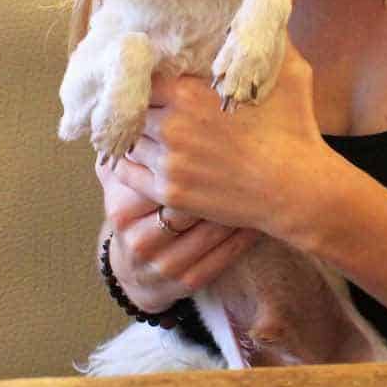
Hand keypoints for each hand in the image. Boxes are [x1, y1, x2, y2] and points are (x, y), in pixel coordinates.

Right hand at [96, 153, 258, 309]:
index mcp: (123, 209)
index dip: (192, 156)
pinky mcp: (188, 281)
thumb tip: (138, 105)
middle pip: (189, 206)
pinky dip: (244, 235)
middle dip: (219, 182)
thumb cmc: (137, 212)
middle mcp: (140, 240)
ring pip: (211, 232)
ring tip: (263, 183)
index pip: (162, 179)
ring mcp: (164, 264)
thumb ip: (128, 148)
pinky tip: (260, 216)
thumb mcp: (122, 182)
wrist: (135, 270)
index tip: (220, 137)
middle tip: (248, 158)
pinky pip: (224, 256)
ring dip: (239, 208)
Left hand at [113, 39, 330, 246]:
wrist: (298, 189)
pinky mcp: (170, 193)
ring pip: (132, 141)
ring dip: (139, 137)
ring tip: (151, 136)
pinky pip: (128, 175)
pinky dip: (129, 166)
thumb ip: (268, 38)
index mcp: (188, 93)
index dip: (151, 79)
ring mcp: (168, 163)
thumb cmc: (296, 128)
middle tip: (156, 110)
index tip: (159, 82)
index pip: (145, 77)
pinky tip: (140, 161)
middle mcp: (171, 126)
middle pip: (136, 109)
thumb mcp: (290, 72)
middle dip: (148, 108)